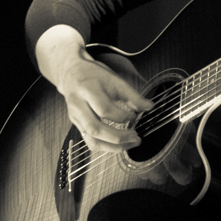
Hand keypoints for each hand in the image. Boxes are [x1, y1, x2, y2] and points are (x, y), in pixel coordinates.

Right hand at [36, 26, 153, 153]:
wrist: (71, 73)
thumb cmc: (94, 75)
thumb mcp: (114, 79)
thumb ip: (132, 94)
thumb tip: (149, 107)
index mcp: (88, 90)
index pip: (104, 109)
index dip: (123, 116)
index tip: (135, 115)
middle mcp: (78, 105)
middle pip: (95, 128)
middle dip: (118, 137)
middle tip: (136, 137)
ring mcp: (75, 117)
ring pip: (91, 140)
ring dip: (112, 147)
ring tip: (129, 145)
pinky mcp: (76, 125)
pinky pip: (89, 141)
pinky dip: (105, 146)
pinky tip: (118, 144)